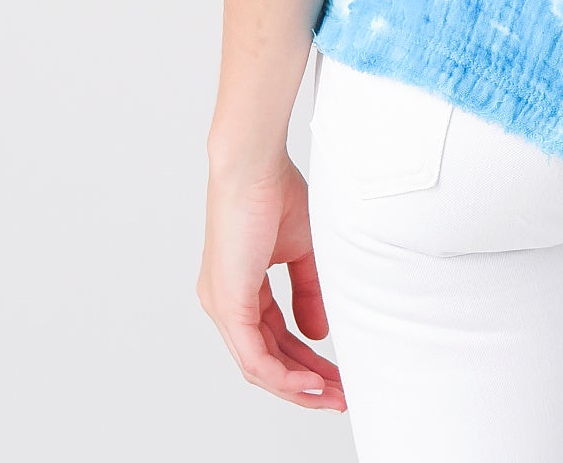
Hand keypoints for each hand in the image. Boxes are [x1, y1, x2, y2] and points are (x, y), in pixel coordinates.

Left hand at [197, 154, 345, 412]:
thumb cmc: (274, 190)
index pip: (274, 339)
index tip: (337, 374)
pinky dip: (284, 376)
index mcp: (241, 288)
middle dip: (306, 384)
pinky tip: (311, 383)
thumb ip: (307, 292)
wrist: (253, 164)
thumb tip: (317, 333)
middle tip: (339, 397)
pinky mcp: (227, 304)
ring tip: (332, 396)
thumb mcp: (302, 249)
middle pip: (267, 361)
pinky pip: (255, 357)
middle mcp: (225, 303)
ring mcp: (223, 307)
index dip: (307, 361)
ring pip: (259, 367)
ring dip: (298, 387)